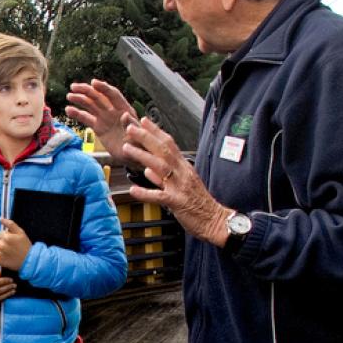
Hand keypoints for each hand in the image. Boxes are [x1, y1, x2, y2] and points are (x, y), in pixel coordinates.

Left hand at [0, 217, 31, 269]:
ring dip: (1, 248)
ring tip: (10, 251)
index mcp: (6, 237)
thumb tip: (1, 218)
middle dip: (3, 241)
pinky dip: (0, 256)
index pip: (0, 233)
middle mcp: (1, 246)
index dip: (6, 235)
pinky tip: (7, 256)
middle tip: (12, 245)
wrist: (29, 260)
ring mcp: (0, 254)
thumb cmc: (25, 245)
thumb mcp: (20, 232)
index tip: (12, 239)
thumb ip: (10, 224)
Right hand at [65, 79, 139, 152]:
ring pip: (90, 105)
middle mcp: (113, 111)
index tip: (93, 82)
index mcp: (124, 109)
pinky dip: (77, 114)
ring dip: (80, 99)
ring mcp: (105, 118)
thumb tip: (125, 115)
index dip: (103, 88)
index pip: (113, 95)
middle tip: (74, 87)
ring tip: (69, 96)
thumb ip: (131, 124)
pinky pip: (86, 119)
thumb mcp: (138, 135)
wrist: (133, 155)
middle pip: (98, 97)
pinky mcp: (98, 127)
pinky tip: (68, 110)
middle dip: (86, 91)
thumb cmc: (139, 144)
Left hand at [120, 116, 232, 245]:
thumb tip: (148, 170)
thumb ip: (163, 177)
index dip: (156, 132)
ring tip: (127, 149)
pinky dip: (146, 193)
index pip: (170, 144)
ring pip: (160, 167)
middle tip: (131, 128)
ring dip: (143, 156)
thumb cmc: (199, 203)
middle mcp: (182, 173)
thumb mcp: (183, 185)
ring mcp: (180, 187)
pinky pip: (160, 196)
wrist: (215, 220)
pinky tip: (134, 190)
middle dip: (146, 137)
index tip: (143, 121)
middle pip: (164, 150)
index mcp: (184, 168)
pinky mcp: (177, 202)